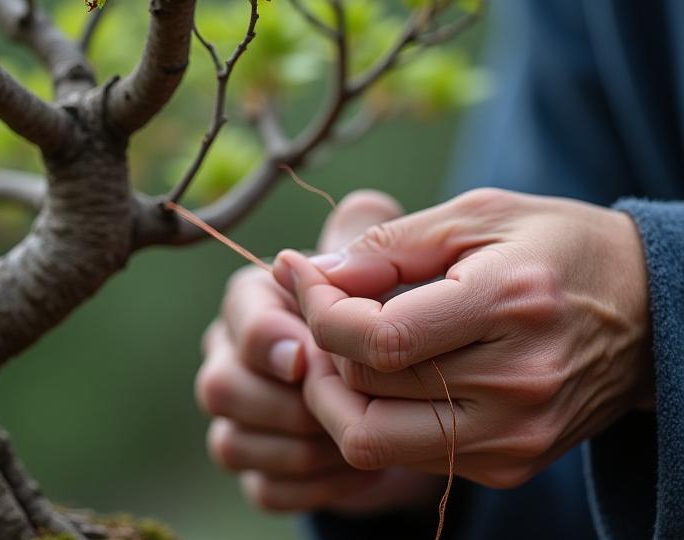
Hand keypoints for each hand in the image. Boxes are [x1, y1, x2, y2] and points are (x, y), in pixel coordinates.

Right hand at [196, 191, 441, 513]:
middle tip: (344, 406)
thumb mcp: (396, 264)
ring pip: (232, 443)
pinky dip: (310, 487)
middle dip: (285, 402)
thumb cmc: (396, 313)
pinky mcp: (260, 471)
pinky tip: (358, 472)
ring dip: (301, 448)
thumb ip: (375, 234)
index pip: (238, 318)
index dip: (267, 339)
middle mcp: (233, 358)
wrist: (410, 384)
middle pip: (219, 386)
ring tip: (361, 438)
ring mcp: (240, 417)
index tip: (307, 357)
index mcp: (257, 302)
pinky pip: (262, 490)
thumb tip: (353, 228)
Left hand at [273, 188, 653, 487]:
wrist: (647, 313)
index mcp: (510, 302)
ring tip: (344, 350)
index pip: (381, 339)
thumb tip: (313, 276)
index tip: (300, 276)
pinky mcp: (512, 465)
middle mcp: (518, 382)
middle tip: (318, 315)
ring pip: (374, 441)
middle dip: (321, 353)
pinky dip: (380, 418)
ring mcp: (516, 435)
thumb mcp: (478, 215)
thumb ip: (390, 244)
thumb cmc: (556, 249)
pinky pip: (410, 455)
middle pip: (366, 397)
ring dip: (338, 397)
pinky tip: (389, 377)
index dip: (320, 312)